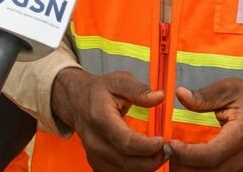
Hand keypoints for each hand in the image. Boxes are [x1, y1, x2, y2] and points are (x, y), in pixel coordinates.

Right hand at [51, 67, 166, 171]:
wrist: (75, 102)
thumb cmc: (100, 90)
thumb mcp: (118, 80)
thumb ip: (138, 90)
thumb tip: (159, 97)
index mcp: (101, 118)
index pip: (126, 141)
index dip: (147, 146)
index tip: (163, 141)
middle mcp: (95, 141)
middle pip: (127, 161)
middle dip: (151, 159)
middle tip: (167, 150)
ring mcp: (94, 154)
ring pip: (124, 171)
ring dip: (145, 167)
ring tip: (159, 153)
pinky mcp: (96, 163)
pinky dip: (134, 169)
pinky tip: (144, 158)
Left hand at [167, 76, 242, 170]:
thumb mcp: (229, 88)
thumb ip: (205, 95)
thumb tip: (180, 94)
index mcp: (241, 135)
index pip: (212, 154)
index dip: (188, 154)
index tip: (171, 144)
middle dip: (184, 167)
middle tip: (167, 151)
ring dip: (190, 171)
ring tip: (174, 156)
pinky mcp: (239, 170)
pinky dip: (199, 171)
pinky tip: (187, 161)